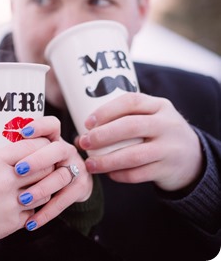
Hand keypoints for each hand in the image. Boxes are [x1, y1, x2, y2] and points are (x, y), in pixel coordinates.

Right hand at [0, 137, 53, 248]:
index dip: (39, 143)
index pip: (29, 147)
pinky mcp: (13, 222)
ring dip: (43, 187)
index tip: (40, 143)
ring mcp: (12, 202)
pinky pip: (34, 212)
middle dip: (46, 164)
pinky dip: (33, 207)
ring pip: (44, 191)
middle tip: (43, 164)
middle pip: (43, 168)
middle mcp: (7, 180)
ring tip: (36, 185)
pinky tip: (25, 204)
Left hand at [16, 117, 92, 230]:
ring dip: (41, 189)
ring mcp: (75, 167)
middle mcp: (65, 150)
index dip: (40, 126)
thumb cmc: (35, 169)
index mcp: (52, 138)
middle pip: (57, 149)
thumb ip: (11, 153)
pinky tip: (31, 221)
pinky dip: (47, 212)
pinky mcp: (81, 186)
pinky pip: (65, 199)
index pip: (51, 125)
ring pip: (62, 176)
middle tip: (19, 170)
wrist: (65, 186)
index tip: (23, 132)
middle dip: (38, 160)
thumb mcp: (26, 156)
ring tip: (23, 199)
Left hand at [78, 93, 203, 191]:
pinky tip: (108, 174)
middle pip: (130, 126)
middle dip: (102, 135)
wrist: (193, 158)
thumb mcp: (151, 117)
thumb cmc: (158, 134)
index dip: (106, 111)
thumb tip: (82, 131)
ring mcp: (170, 148)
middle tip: (83, 142)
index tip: (87, 122)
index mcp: (159, 106)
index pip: (130, 101)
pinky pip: (139, 174)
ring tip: (90, 164)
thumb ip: (125, 117)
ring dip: (107, 161)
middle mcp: (167, 124)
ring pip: (134, 155)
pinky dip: (120, 175)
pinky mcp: (168, 169)